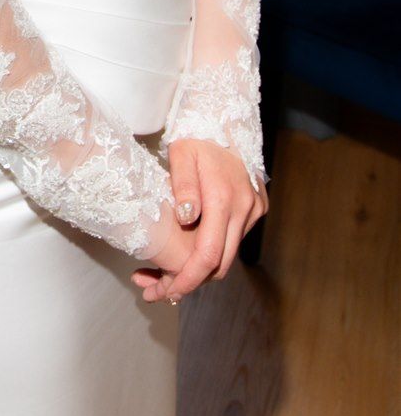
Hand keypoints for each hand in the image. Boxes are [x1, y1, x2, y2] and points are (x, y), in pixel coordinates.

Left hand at [132, 139, 268, 305]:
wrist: (227, 124)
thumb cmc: (198, 140)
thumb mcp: (182, 155)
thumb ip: (183, 186)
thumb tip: (186, 217)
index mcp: (224, 198)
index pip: (209, 253)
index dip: (189, 278)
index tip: (170, 291)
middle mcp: (244, 209)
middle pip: (221, 263)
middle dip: (191, 281)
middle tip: (159, 289)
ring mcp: (253, 212)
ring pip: (227, 255)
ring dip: (201, 269)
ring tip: (166, 273)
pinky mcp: (256, 211)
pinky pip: (233, 241)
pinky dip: (213, 252)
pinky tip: (188, 251)